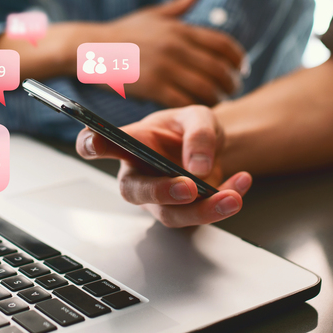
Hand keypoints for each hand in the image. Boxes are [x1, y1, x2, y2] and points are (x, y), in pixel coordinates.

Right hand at [76, 105, 252, 226]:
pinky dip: (227, 200)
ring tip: (232, 197)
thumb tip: (197, 166)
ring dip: (203, 209)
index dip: (91, 144)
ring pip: (171, 215)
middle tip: (187, 188)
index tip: (93, 142)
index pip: (100, 143)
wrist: (213, 147)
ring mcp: (160, 198)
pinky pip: (202, 216)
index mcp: (131, 142)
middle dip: (161, 192)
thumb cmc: (189, 129)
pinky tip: (241, 183)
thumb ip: (199, 132)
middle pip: (135, 191)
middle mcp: (139, 174)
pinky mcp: (185, 212)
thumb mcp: (199, 116)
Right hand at [98, 0, 245, 107]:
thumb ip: (180, 5)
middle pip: (219, 69)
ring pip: (206, 88)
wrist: (90, 48)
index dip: (238, 59)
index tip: (241, 69)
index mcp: (180, 29)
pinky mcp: (152, 87)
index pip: (223, 44)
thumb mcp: (153, 14)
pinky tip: (195, 110)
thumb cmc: (123, 32)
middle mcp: (176, 46)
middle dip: (231, 83)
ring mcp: (165, 67)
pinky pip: (184, 102)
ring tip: (217, 102)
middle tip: (232, 90)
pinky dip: (195, 108)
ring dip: (217, 99)